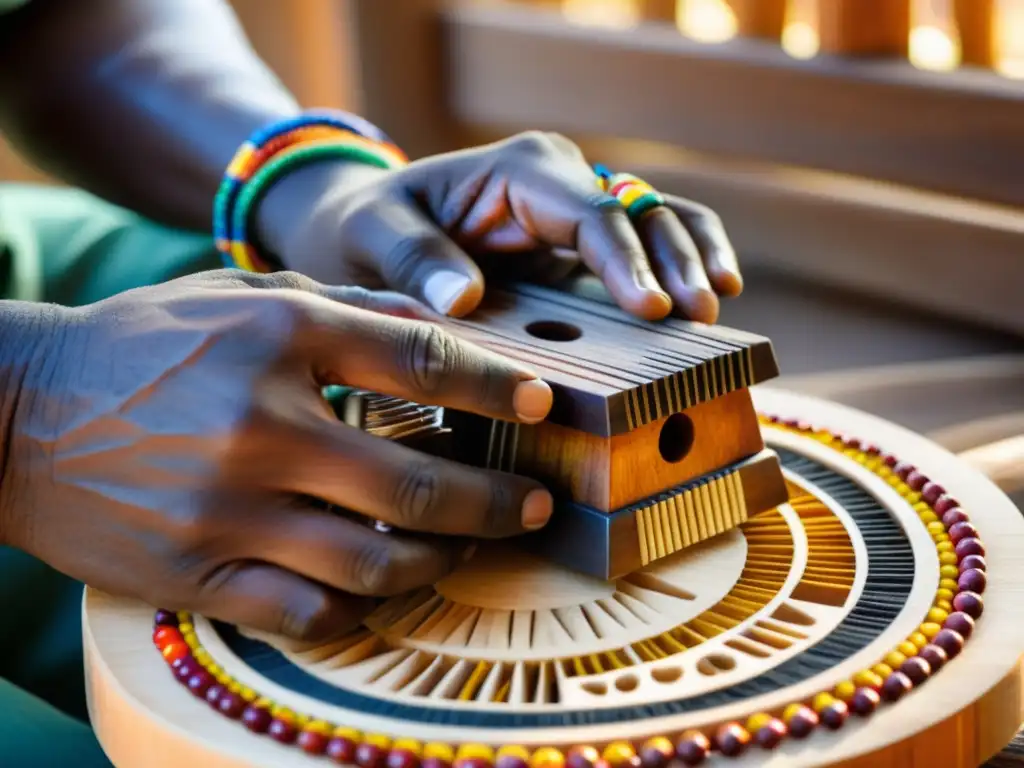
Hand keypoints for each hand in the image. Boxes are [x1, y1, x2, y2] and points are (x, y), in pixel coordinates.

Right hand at [0, 270, 553, 641]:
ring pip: (375, 564)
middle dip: (497, 502)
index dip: (497, 387)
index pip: (421, 363)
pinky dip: (363, 609)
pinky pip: (309, 614)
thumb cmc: (141, 345)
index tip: (541, 404)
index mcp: (277, 341)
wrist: (17, 412)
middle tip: (536, 507)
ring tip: (469, 548)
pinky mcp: (195, 575)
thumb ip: (341, 308)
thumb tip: (435, 324)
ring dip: (442, 562)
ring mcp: (227, 511)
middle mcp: (260, 428)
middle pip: (417, 484)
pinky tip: (386, 588)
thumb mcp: (236, 297)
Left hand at [258, 132, 741, 323]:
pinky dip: (682, 261)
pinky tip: (711, 291)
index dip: (623, 259)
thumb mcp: (372, 237)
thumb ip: (413, 260)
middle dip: (674, 261)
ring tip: (717, 306)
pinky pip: (648, 242)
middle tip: (701, 315)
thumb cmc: (373, 228)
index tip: (649, 308)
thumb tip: (466, 299)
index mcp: (518, 171)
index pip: (588, 212)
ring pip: (658, 218)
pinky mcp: (583, 242)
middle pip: (637, 211)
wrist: (373, 229)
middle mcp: (560, 181)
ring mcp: (578, 208)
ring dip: (692, 258)